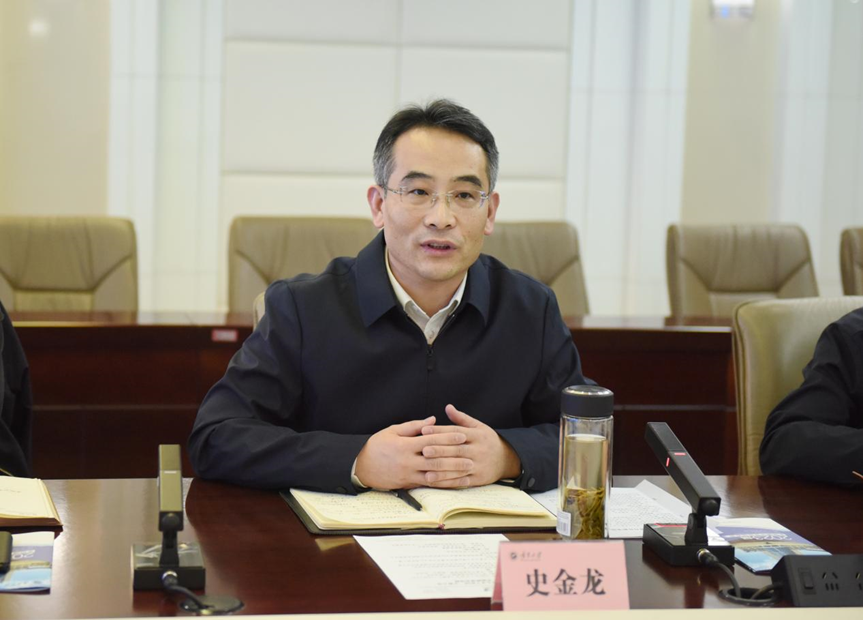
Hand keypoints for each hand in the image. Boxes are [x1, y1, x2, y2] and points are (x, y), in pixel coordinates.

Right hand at [354, 416, 469, 489]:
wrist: (361, 468)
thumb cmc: (377, 446)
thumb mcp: (392, 431)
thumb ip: (413, 426)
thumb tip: (432, 420)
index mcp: (404, 445)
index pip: (431, 440)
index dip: (447, 437)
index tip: (462, 435)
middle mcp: (407, 461)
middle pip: (436, 459)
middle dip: (455, 457)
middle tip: (471, 455)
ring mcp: (408, 474)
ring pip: (435, 474)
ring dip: (452, 472)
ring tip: (467, 469)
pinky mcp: (408, 484)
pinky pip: (428, 484)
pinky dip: (443, 482)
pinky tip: (454, 481)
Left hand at [419, 404, 520, 487]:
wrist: (506, 459)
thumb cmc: (487, 441)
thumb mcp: (478, 427)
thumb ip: (462, 418)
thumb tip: (448, 407)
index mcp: (478, 435)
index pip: (457, 432)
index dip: (440, 431)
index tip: (425, 430)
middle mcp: (479, 450)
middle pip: (457, 450)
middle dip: (440, 450)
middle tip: (424, 450)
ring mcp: (479, 466)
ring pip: (458, 468)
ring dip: (442, 470)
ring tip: (426, 470)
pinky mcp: (478, 479)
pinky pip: (461, 481)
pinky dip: (447, 482)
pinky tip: (435, 482)